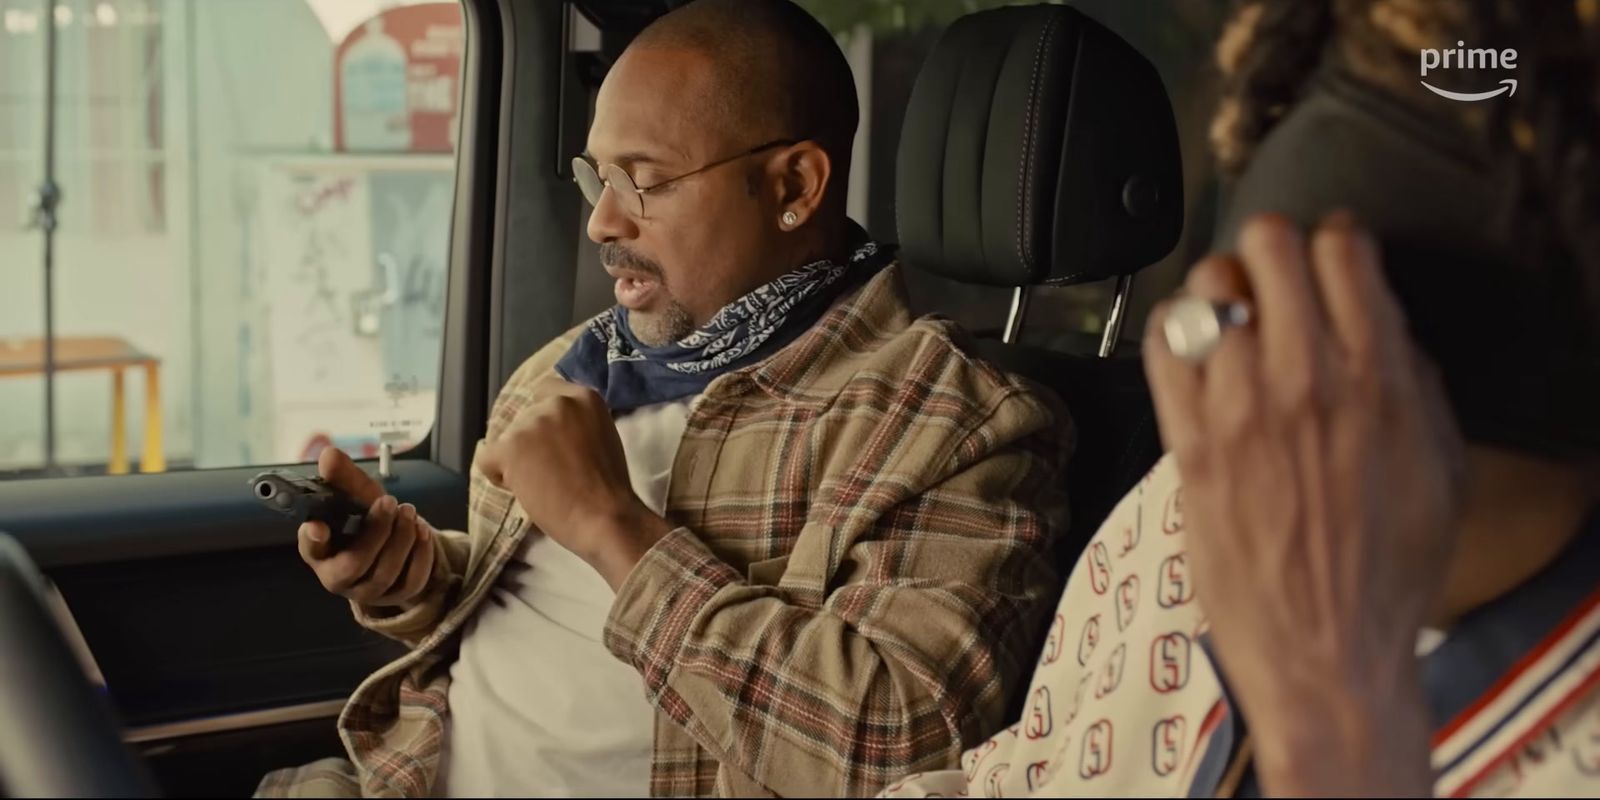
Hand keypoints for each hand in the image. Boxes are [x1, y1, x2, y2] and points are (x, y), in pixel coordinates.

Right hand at [297, 447, 436, 608]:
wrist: (398, 545)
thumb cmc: (368, 521)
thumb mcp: (357, 498)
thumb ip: (345, 479)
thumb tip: (329, 454)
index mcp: (320, 552)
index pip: (311, 550)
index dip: (312, 540)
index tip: (318, 525)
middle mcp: (340, 577)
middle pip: (354, 564)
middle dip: (375, 532)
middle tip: (389, 502)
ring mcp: (369, 591)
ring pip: (385, 573)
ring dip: (401, 539)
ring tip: (408, 511)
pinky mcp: (397, 596)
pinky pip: (412, 581)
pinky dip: (420, 554)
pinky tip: (422, 531)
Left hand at [474, 382, 671, 587]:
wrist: (605, 516)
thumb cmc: (609, 488)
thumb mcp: (602, 437)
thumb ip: (577, 425)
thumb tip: (551, 434)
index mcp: (584, 397)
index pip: (546, 390)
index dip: (543, 417)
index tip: (552, 440)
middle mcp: (556, 403)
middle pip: (525, 418)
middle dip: (531, 442)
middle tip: (550, 471)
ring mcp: (532, 423)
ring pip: (507, 440)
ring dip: (518, 461)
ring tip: (541, 485)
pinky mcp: (511, 447)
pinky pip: (486, 458)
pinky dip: (497, 475)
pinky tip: (519, 488)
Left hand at [1143, 213, 1467, 795]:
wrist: (1326, 649)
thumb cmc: (1388, 567)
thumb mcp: (1439, 463)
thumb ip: (1412, 377)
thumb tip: (1380, 320)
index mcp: (1377, 377)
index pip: (1343, 249)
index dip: (1336, 240)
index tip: (1331, 253)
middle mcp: (1305, 378)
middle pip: (1268, 244)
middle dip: (1273, 249)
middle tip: (1276, 278)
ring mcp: (1237, 407)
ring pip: (1208, 285)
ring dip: (1221, 291)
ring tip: (1231, 320)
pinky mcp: (1186, 440)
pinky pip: (1161, 343)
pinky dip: (1172, 330)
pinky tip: (1190, 349)